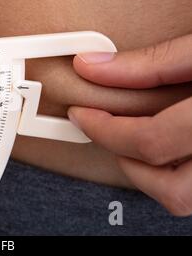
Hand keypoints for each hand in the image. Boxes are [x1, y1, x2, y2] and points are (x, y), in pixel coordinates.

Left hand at [68, 34, 191, 214]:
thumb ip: (152, 63)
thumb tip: (92, 66)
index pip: (152, 140)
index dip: (105, 129)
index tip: (82, 112)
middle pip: (173, 189)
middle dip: (127, 159)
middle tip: (104, 128)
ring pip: (188, 200)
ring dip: (152, 175)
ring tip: (135, 140)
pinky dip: (176, 173)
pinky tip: (170, 145)